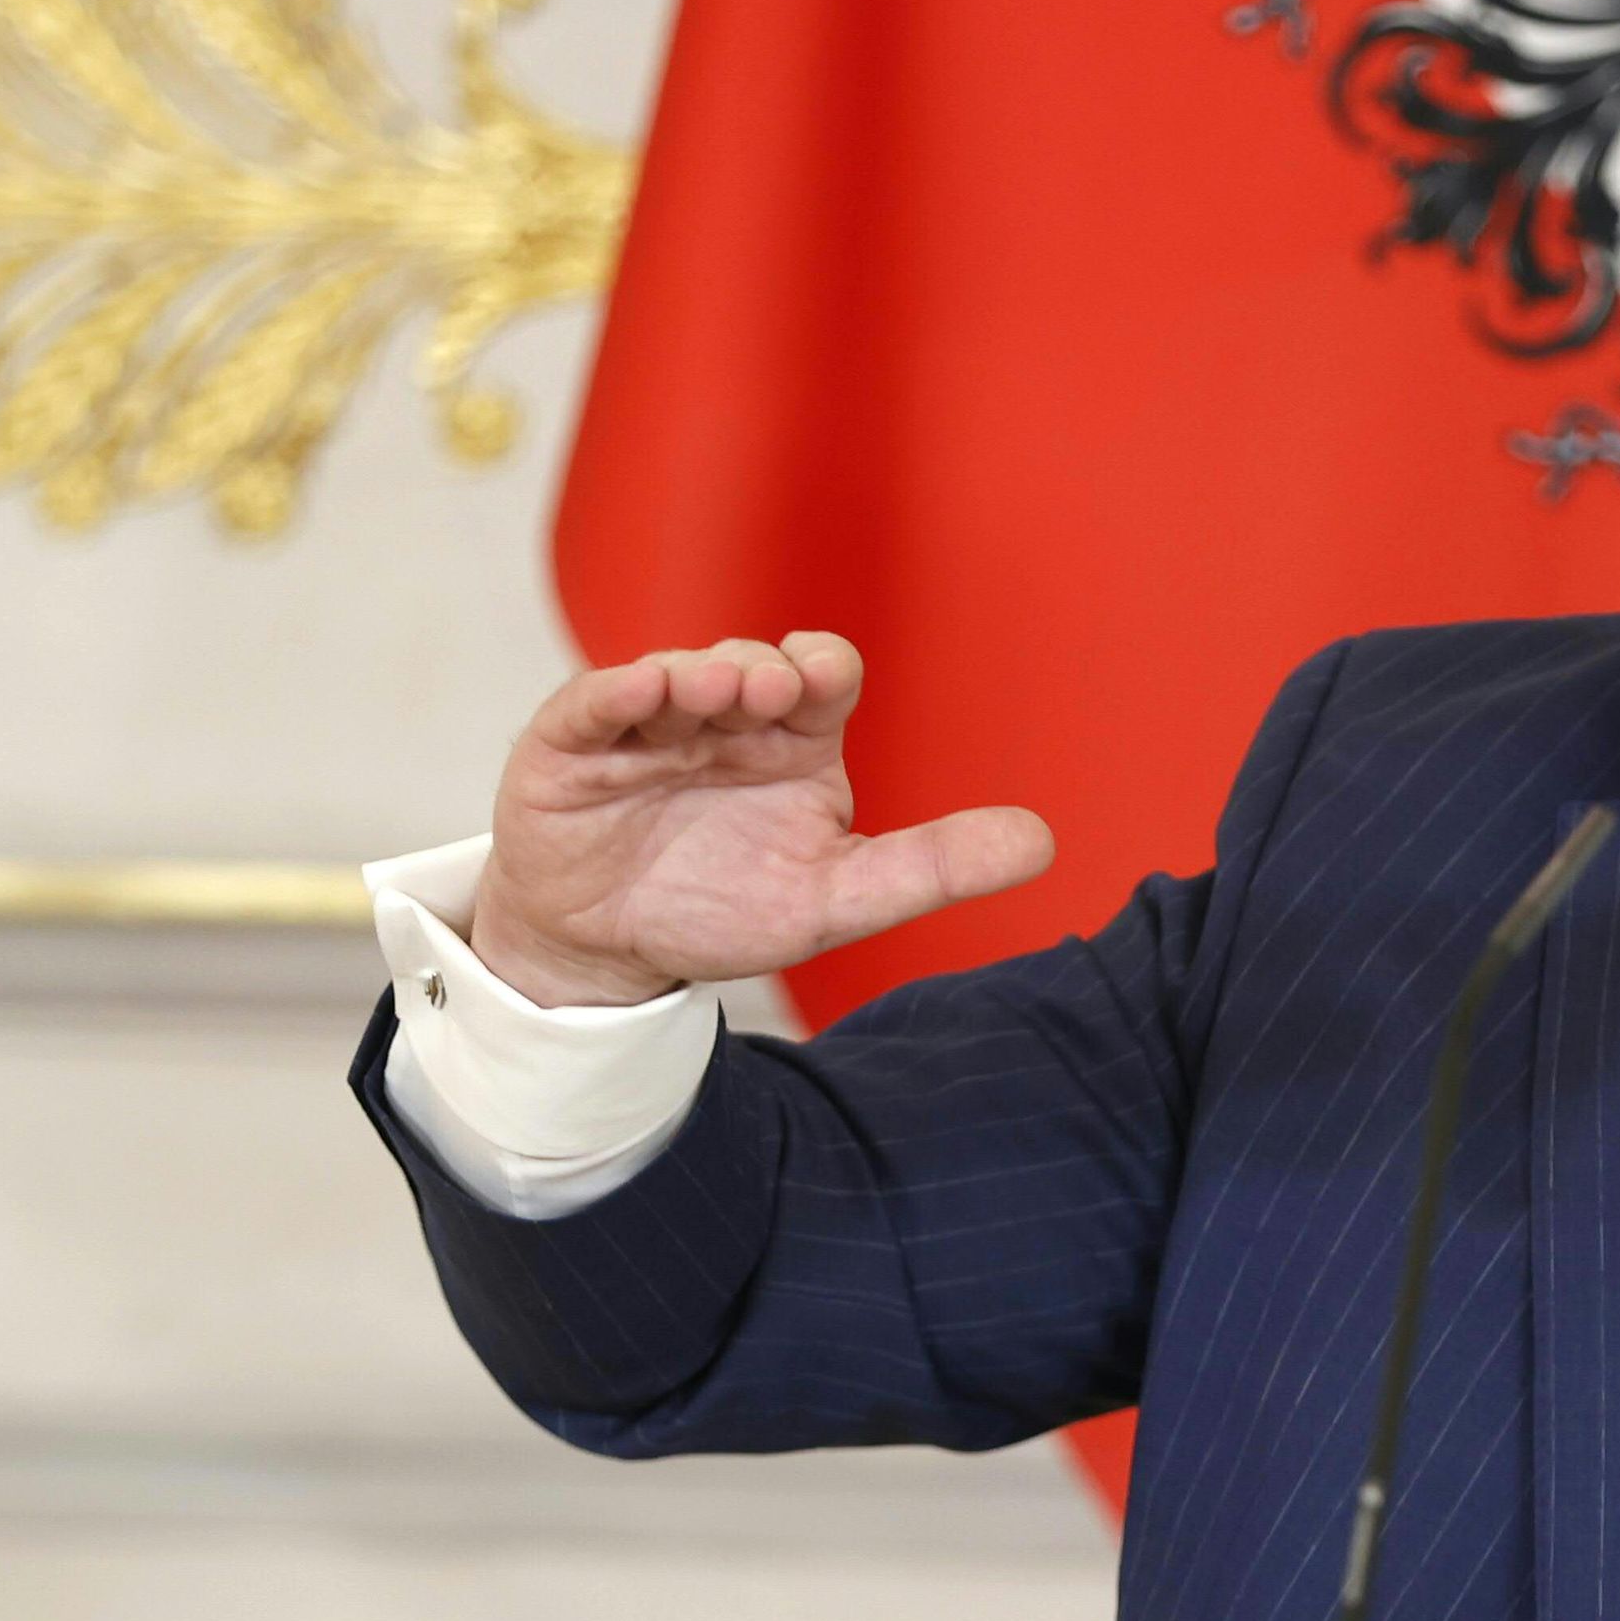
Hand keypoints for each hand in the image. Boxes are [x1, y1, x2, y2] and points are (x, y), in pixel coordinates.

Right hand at [466, 633, 1053, 1006]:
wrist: (610, 955)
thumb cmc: (722, 910)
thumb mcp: (837, 899)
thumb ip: (934, 867)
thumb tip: (1044, 841)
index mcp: (791, 742)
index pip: (821, 677)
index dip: (825, 665)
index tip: (825, 678)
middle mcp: (724, 720)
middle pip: (749, 664)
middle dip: (761, 666)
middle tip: (773, 684)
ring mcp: (648, 726)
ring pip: (674, 673)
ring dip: (695, 671)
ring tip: (716, 686)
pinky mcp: (575, 745)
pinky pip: (594, 703)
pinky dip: (616, 692)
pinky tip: (641, 692)